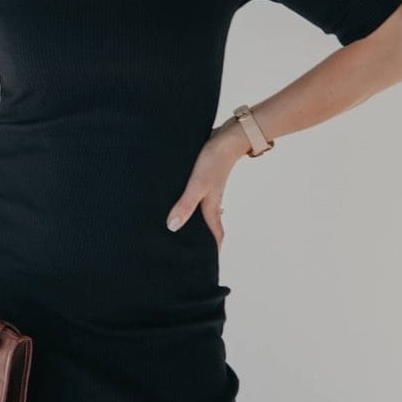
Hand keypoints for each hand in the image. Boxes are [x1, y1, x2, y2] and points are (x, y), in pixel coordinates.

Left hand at [165, 117, 248, 250]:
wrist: (228, 136)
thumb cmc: (214, 161)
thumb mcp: (197, 185)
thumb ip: (185, 205)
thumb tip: (172, 227)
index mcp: (212, 207)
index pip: (215, 235)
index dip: (212, 250)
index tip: (206, 265)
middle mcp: (211, 201)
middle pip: (208, 226)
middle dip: (200, 239)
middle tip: (187, 251)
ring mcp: (209, 190)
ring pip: (202, 211)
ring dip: (194, 221)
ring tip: (180, 230)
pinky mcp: (204, 178)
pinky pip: (197, 197)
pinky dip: (190, 204)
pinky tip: (179, 201)